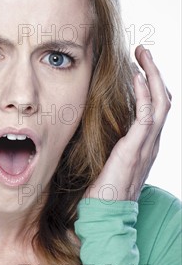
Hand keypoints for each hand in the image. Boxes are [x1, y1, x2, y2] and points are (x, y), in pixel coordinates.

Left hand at [83, 45, 171, 201]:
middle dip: (155, 71)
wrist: (105, 213)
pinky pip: (147, 116)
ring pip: (161, 102)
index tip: (137, 63)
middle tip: (142, 51)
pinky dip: (145, 94)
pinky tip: (136, 77)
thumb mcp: (110, 156)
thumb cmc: (103, 188)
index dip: (151, 83)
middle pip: (164, 98)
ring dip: (153, 75)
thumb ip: (112, 138)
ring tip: (142, 54)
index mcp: (146, 142)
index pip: (157, 105)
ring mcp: (147, 144)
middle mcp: (152, 141)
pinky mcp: (136, 148)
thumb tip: (99, 121)